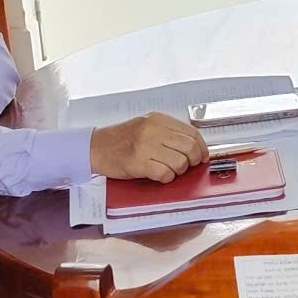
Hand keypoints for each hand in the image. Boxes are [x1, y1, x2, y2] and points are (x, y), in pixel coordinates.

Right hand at [90, 113, 206, 182]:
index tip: (203, 155)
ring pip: (180, 162)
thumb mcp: (145, 125)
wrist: (94, 147)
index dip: (202, 147)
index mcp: (157, 119)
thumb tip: (193, 145)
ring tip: (170, 169)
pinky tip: (159, 175)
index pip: (192, 132)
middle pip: (190, 147)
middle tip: (189, 165)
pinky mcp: (138, 163)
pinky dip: (167, 178)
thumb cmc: (120, 139)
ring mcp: (145, 146)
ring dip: (179, 170)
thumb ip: (167, 131)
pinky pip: (165, 174)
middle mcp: (153, 130)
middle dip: (194, 160)